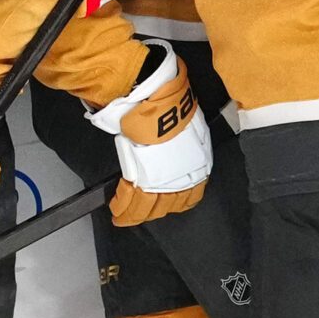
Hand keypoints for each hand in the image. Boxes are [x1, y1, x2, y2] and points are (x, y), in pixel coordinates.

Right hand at [88, 41, 209, 225]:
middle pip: (170, 204)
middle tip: (141, 213)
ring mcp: (167, 181)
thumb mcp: (185, 127)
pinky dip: (124, 207)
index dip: (176, 201)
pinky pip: (133, 200)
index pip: (190, 195)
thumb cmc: (171, 106)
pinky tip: (118, 211)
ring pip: (151, 206)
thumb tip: (168, 144)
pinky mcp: (146, 180)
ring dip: (136, 213)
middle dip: (154, 210)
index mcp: (200, 164)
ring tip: (124, 216)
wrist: (160, 101)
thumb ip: (179, 142)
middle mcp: (187, 177)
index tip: (166, 204)